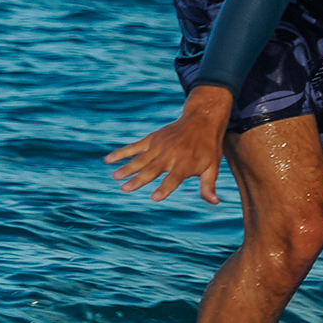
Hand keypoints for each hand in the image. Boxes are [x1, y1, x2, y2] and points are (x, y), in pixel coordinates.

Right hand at [106, 84, 234, 202]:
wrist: (202, 120)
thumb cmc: (208, 148)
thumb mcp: (212, 167)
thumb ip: (208, 185)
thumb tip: (214, 202)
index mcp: (185, 165)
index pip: (173, 179)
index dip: (164, 188)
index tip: (154, 197)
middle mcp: (170, 155)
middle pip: (152, 170)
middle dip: (138, 180)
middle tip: (124, 189)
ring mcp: (159, 146)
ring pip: (140, 159)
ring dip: (127, 168)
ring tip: (114, 177)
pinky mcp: (152, 139)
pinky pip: (135, 147)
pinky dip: (121, 153)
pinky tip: (108, 160)